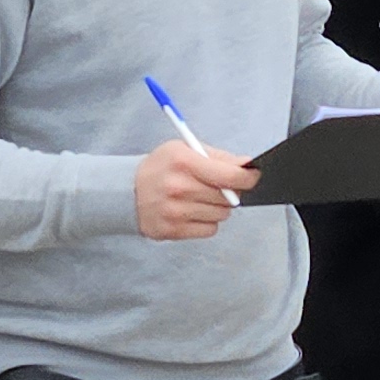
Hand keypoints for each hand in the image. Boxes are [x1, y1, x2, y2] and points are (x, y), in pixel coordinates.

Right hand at [135, 136, 258, 238]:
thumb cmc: (161, 167)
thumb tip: (246, 165)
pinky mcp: (173, 231)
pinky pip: (210, 230)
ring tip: (199, 197)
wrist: (127, 191)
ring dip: (218, 207)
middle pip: (228, 197)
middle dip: (230, 191)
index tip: (253, 177)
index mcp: (184, 162)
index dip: (248, 177)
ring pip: (221, 215)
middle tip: (217, 185)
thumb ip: (217, 157)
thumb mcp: (184, 149)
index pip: (230, 175)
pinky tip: (192, 211)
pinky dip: (207, 222)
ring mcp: (175, 212)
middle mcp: (179, 188)